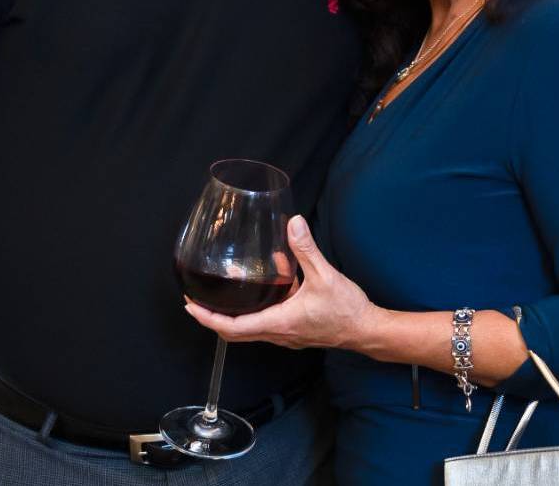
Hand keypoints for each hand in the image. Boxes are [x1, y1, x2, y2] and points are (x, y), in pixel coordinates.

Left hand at [184, 215, 381, 352]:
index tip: (191, 306)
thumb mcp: (325, 275)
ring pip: (250, 330)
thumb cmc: (347, 310)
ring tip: (220, 296)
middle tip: (195, 302)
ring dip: (232, 316)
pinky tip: (265, 288)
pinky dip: (255, 310)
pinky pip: (266, 324)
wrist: (366, 330)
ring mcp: (286, 335)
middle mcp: (279, 333)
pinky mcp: (294, 332)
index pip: (233, 327)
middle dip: (212, 318)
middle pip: (235, 332)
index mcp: (280, 322)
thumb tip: (293, 223)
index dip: (208, 318)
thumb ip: (306, 249)